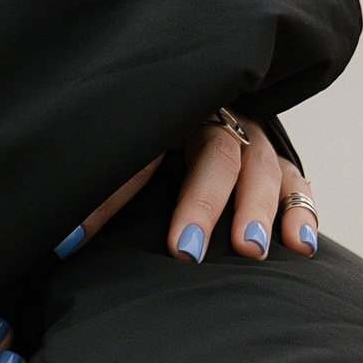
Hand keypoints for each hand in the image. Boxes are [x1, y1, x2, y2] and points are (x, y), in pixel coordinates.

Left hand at [62, 121, 318, 266]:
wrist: (194, 112)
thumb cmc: (143, 144)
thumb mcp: (120, 155)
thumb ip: (97, 193)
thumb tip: (63, 242)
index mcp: (170, 110)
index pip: (145, 148)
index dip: (118, 194)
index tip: (97, 238)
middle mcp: (218, 119)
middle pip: (217, 154)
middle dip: (202, 203)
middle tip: (186, 253)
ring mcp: (253, 141)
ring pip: (263, 168)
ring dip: (257, 210)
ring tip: (250, 251)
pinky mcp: (279, 165)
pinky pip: (295, 183)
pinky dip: (299, 212)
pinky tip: (298, 247)